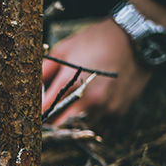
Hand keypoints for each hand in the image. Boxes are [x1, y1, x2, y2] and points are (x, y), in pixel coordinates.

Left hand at [42, 0, 165, 125]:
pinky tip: (90, 103)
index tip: (30, 116)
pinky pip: (98, 122)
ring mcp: (106, 108)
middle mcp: (89, 99)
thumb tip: (32, 89)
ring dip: (71, 122)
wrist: (135, 38)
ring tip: (69, 108)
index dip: (35, 115)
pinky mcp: (118, 112)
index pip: (45, 111)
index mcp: (71, 83)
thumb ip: (43, 71)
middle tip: (46, 118)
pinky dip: (90, 117)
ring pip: (80, 127)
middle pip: (61, 126)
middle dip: (52, 123)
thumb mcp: (64, 50)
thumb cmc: (95, 41)